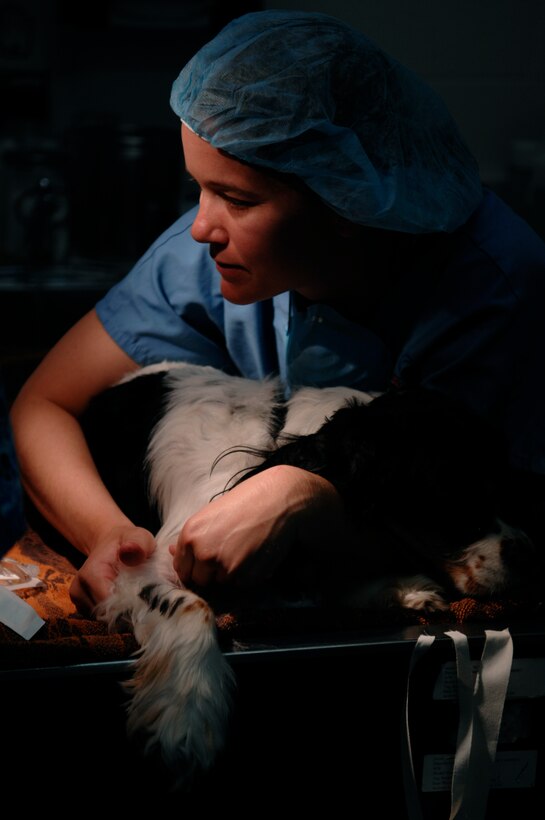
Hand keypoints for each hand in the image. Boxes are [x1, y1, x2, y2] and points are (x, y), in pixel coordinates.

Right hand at [69, 525, 155, 614]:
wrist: (112, 543)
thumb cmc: (128, 540)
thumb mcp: (139, 536)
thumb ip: (139, 543)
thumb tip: (130, 551)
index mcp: (91, 574)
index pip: (109, 603)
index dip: (129, 606)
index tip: (147, 601)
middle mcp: (79, 589)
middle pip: (105, 614)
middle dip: (126, 611)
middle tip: (145, 600)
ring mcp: (79, 600)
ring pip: (104, 619)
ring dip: (121, 613)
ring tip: (135, 597)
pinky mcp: (83, 607)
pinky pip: (102, 618)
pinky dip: (115, 613)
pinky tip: (125, 600)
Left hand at [170, 465, 344, 588]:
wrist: (277, 500)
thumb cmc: (244, 503)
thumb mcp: (211, 514)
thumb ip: (191, 537)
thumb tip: (170, 551)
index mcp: (190, 535)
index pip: (181, 569)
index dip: (194, 568)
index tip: (205, 563)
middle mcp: (203, 553)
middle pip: (199, 581)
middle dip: (210, 575)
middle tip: (227, 558)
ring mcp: (223, 566)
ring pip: (220, 584)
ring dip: (230, 575)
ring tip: (243, 552)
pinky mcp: (244, 575)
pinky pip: (240, 585)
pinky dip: (247, 576)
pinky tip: (254, 555)